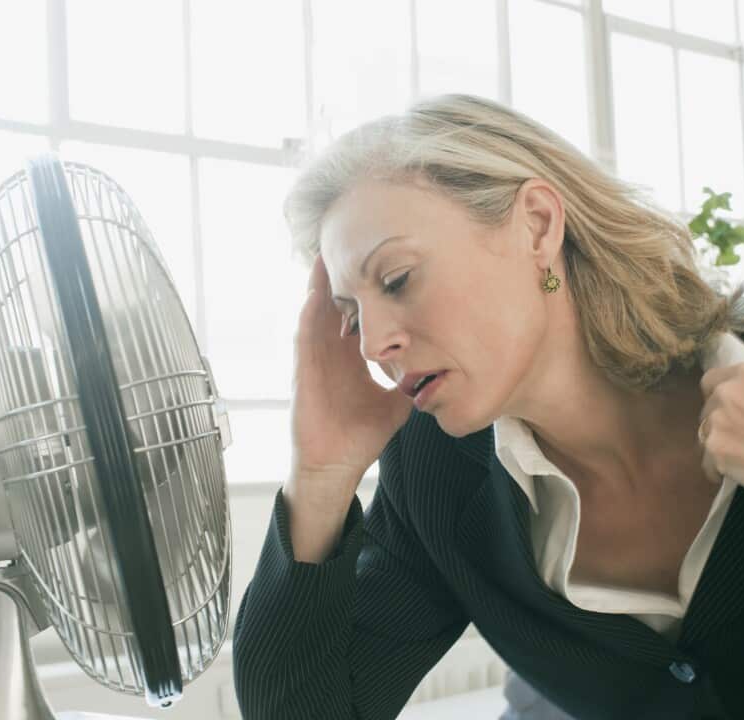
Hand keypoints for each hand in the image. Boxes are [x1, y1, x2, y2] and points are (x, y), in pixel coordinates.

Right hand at [289, 255, 414, 496]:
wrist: (336, 465)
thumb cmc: (360, 436)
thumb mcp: (396, 403)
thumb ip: (413, 384)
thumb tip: (441, 371)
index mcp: (350, 357)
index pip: (358, 314)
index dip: (366, 290)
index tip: (378, 262)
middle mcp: (331, 352)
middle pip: (334, 304)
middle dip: (341, 275)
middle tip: (348, 240)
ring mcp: (314, 359)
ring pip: (316, 312)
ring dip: (319, 285)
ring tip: (326, 252)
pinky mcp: (302, 372)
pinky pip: (303, 337)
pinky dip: (308, 315)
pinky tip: (314, 294)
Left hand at [696, 363, 743, 514]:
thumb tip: (728, 399)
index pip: (710, 380)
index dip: (717, 398)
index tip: (728, 412)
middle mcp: (727, 391)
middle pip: (706, 409)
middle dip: (719, 424)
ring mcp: (718, 419)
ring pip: (704, 436)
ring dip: (719, 447)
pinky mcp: (714, 446)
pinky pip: (707, 462)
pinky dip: (719, 470)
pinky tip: (743, 471)